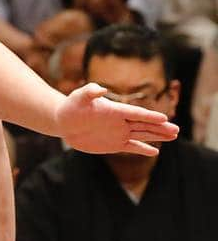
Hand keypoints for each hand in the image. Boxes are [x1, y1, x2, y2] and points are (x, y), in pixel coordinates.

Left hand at [56, 83, 178, 155]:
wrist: (64, 120)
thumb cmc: (71, 106)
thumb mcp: (78, 97)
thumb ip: (89, 91)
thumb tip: (101, 89)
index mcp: (115, 110)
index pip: (135, 113)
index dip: (149, 116)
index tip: (164, 118)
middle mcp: (120, 121)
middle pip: (144, 125)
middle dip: (160, 128)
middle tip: (176, 130)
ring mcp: (118, 133)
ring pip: (141, 135)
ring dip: (157, 136)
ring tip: (174, 136)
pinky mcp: (113, 144)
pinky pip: (131, 147)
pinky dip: (142, 149)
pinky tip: (155, 151)